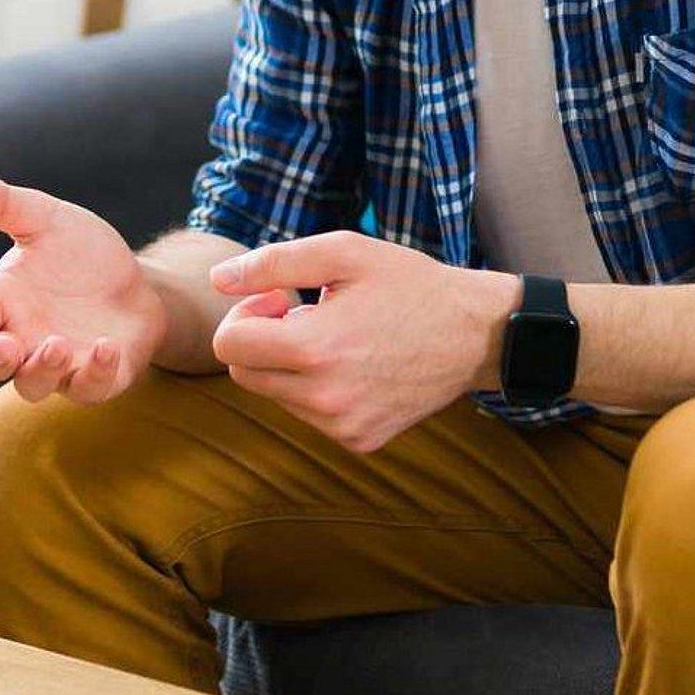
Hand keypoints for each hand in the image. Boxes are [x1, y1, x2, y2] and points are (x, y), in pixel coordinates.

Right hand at [0, 178, 169, 404]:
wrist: (132, 279)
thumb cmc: (78, 252)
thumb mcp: (47, 220)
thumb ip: (12, 208)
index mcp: (0, 303)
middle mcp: (22, 340)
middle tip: (4, 347)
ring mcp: (58, 365)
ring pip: (35, 385)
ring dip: (43, 370)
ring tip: (58, 346)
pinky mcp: (96, 378)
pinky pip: (89, 388)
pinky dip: (95, 374)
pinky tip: (106, 347)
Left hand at [208, 231, 518, 452]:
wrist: (475, 334)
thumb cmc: (408, 284)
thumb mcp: (343, 253)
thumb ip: (273, 263)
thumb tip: (218, 278)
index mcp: (315, 349)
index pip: (228, 346)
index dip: (244, 314)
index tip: (280, 298)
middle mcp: (325, 400)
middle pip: (243, 375)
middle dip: (259, 340)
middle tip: (301, 312)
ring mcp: (343, 427)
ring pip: (275, 395)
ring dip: (289, 364)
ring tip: (337, 336)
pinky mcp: (360, 441)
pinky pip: (309, 415)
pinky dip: (316, 388)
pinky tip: (354, 363)